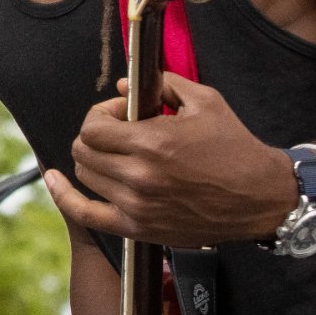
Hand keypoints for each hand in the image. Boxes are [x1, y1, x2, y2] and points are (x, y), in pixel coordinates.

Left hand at [44, 74, 297, 246]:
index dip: (101, 114)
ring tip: (114, 153)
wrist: (261, 197)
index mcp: (152, 143)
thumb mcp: (204, 102)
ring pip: (84, 176)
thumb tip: (126, 86)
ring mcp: (136, 206)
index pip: (93, 126)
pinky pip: (86, 215)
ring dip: (92, 159)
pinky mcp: (139, 228)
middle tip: (119, 132)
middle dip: (96, 134)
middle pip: (83, 150)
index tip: (119, 113)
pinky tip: (54, 182)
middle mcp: (139, 177)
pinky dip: (66, 198)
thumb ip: (162, 85)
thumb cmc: (235, 148)